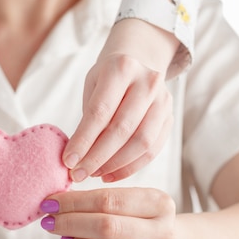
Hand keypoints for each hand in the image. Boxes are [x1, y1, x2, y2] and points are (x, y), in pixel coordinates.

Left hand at [40, 187, 175, 238]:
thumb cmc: (137, 222)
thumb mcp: (128, 203)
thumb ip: (99, 200)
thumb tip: (56, 201)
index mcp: (160, 203)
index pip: (109, 200)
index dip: (74, 202)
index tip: (50, 202)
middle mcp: (165, 233)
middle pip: (109, 227)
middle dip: (72, 223)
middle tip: (50, 221)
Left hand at [63, 19, 178, 182]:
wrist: (138, 64)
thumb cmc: (107, 79)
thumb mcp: (92, 86)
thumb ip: (87, 118)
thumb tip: (76, 159)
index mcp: (122, 68)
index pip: (100, 112)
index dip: (83, 140)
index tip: (68, 161)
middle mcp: (148, 82)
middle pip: (122, 129)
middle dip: (97, 157)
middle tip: (78, 174)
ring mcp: (164, 100)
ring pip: (141, 143)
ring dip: (114, 165)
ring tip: (93, 174)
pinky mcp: (170, 118)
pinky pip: (152, 150)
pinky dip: (130, 167)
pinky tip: (110, 174)